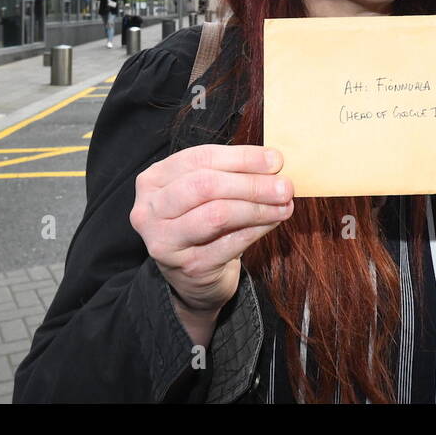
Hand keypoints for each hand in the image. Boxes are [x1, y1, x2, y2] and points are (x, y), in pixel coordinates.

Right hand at [130, 144, 292, 314]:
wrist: (191, 277)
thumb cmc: (201, 223)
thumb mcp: (206, 193)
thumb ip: (231, 174)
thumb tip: (274, 162)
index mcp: (154, 179)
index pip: (201, 159)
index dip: (242, 157)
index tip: (276, 160)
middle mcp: (151, 209)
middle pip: (206, 186)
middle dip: (251, 184)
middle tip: (285, 186)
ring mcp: (165, 240)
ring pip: (217, 215)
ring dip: (258, 208)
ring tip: (284, 204)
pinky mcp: (186, 266)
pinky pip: (229, 243)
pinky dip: (257, 230)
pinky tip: (273, 222)